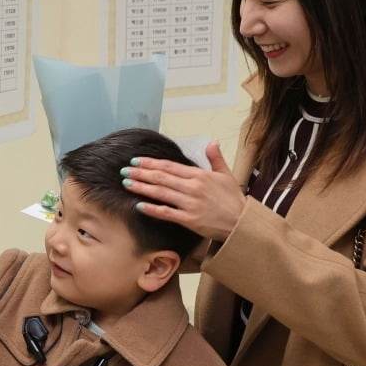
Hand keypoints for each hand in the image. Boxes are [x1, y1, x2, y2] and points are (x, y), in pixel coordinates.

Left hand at [121, 141, 245, 241]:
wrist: (241, 223)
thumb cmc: (233, 200)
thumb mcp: (226, 175)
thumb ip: (216, 158)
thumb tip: (211, 142)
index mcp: (199, 175)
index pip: (170, 166)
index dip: (151, 163)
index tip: (136, 160)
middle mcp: (193, 187)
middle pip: (161, 177)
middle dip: (141, 173)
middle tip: (124, 170)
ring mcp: (190, 203)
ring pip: (160, 193)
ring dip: (142, 188)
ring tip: (127, 183)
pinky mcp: (189, 219)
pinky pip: (166, 213)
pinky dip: (152, 209)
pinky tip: (139, 205)